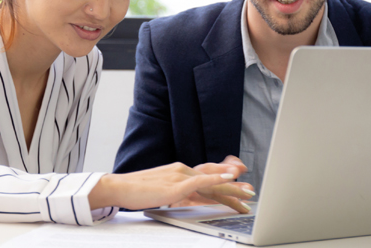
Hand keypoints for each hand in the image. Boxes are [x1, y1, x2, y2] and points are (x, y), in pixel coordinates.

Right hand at [88, 162, 251, 211]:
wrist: (118, 187)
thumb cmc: (137, 191)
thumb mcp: (162, 192)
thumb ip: (177, 193)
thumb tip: (189, 198)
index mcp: (180, 172)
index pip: (208, 173)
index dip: (225, 176)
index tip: (241, 178)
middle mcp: (183, 171)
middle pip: (214, 178)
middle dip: (235, 186)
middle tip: (252, 191)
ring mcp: (179, 177)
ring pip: (211, 182)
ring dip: (232, 187)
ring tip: (247, 193)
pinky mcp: (174, 185)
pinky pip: (199, 182)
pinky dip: (215, 179)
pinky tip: (227, 180)